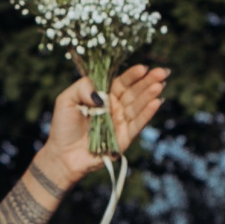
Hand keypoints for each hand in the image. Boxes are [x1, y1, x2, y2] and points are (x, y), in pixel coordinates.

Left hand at [43, 63, 169, 180]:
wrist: (62, 155)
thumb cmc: (63, 127)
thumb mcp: (66, 100)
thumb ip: (82, 88)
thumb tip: (102, 94)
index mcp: (103, 96)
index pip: (121, 82)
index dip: (133, 75)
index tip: (143, 68)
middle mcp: (115, 107)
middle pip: (134, 92)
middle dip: (148, 81)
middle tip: (162, 72)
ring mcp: (121, 122)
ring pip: (138, 106)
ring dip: (149, 95)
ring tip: (159, 85)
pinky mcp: (124, 138)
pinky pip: (137, 124)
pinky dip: (147, 114)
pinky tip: (156, 103)